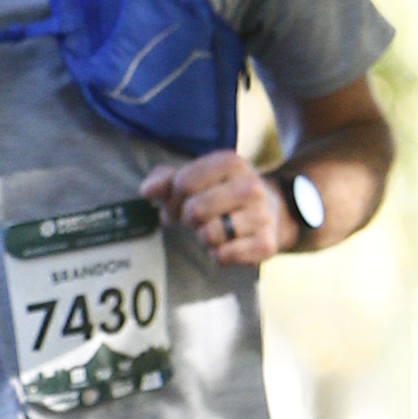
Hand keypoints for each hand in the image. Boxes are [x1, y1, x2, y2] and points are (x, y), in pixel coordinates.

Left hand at [140, 150, 290, 267]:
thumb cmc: (220, 193)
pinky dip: (218, 254)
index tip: (179, 202)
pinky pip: (224, 256)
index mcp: (230, 163)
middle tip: (195, 219)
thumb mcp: (195, 178)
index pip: (184, 182)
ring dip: (203, 236)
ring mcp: (261, 215)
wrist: (270, 211)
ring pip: (209, 234)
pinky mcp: (266, 244)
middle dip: (186, 219)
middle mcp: (250, 186)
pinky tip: (226, 244)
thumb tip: (147, 191)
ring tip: (212, 229)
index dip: (173, 198)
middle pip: (194, 210)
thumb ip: (165, 180)